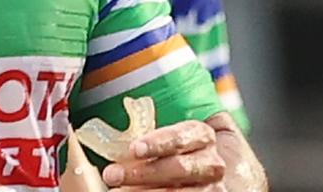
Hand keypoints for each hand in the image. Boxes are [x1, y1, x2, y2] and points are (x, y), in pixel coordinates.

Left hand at [100, 119, 226, 190]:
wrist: (199, 175)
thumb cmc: (173, 152)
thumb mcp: (166, 140)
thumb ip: (148, 141)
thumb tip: (111, 146)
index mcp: (200, 136)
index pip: (180, 137)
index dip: (157, 143)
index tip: (133, 149)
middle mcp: (211, 163)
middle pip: (179, 168)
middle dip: (142, 173)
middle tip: (111, 175)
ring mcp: (212, 188)